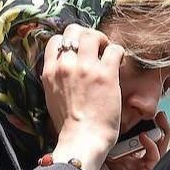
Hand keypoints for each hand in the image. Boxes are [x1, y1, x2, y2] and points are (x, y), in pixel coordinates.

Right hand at [43, 24, 122, 169]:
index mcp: (50, 72)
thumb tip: (59, 72)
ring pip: (93, 35)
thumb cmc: (69, 126)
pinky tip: (119, 62)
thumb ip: (55, 81)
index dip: (69, 41)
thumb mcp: (52, 98)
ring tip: (108, 52)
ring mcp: (86, 68)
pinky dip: (118, 52)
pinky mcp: (106, 74)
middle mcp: (65, 65)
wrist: (82, 139)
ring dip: (103, 40)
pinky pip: (114, 49)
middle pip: (74, 31)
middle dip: (86, 35)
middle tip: (96, 47)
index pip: (55, 41)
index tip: (79, 50)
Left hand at [97, 111, 169, 169]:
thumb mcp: (85, 152)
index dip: (129, 122)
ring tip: (159, 118)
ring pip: (152, 147)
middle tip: (149, 111)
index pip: (122, 134)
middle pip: (139, 138)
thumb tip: (96, 117)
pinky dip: (152, 146)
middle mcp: (121, 162)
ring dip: (157, 131)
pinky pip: (153, 158)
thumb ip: (93, 139)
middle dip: (147, 124)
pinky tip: (146, 138)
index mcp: (106, 155)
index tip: (131, 108)